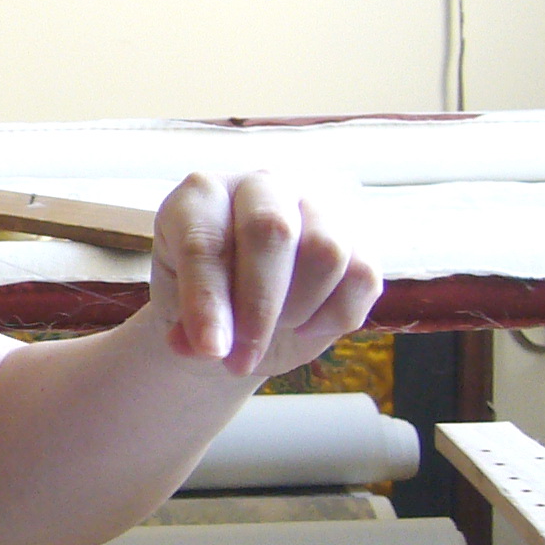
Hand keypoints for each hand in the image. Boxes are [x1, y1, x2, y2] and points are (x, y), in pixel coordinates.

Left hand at [147, 171, 380, 381]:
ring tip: (273, 332)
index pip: (205, 239)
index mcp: (203, 195)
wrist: (241, 306)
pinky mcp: (358, 238)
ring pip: (325, 252)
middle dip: (258, 307)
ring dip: (298, 310)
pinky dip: (335, 315)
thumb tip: (211, 347)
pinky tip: (305, 326)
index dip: (207, 298)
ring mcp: (316, 205)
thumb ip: (189, 324)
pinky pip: (363, 277)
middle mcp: (262, 187)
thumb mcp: (181, 310)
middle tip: (242, 358)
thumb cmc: (204, 297)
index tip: (209, 348)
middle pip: (272, 230)